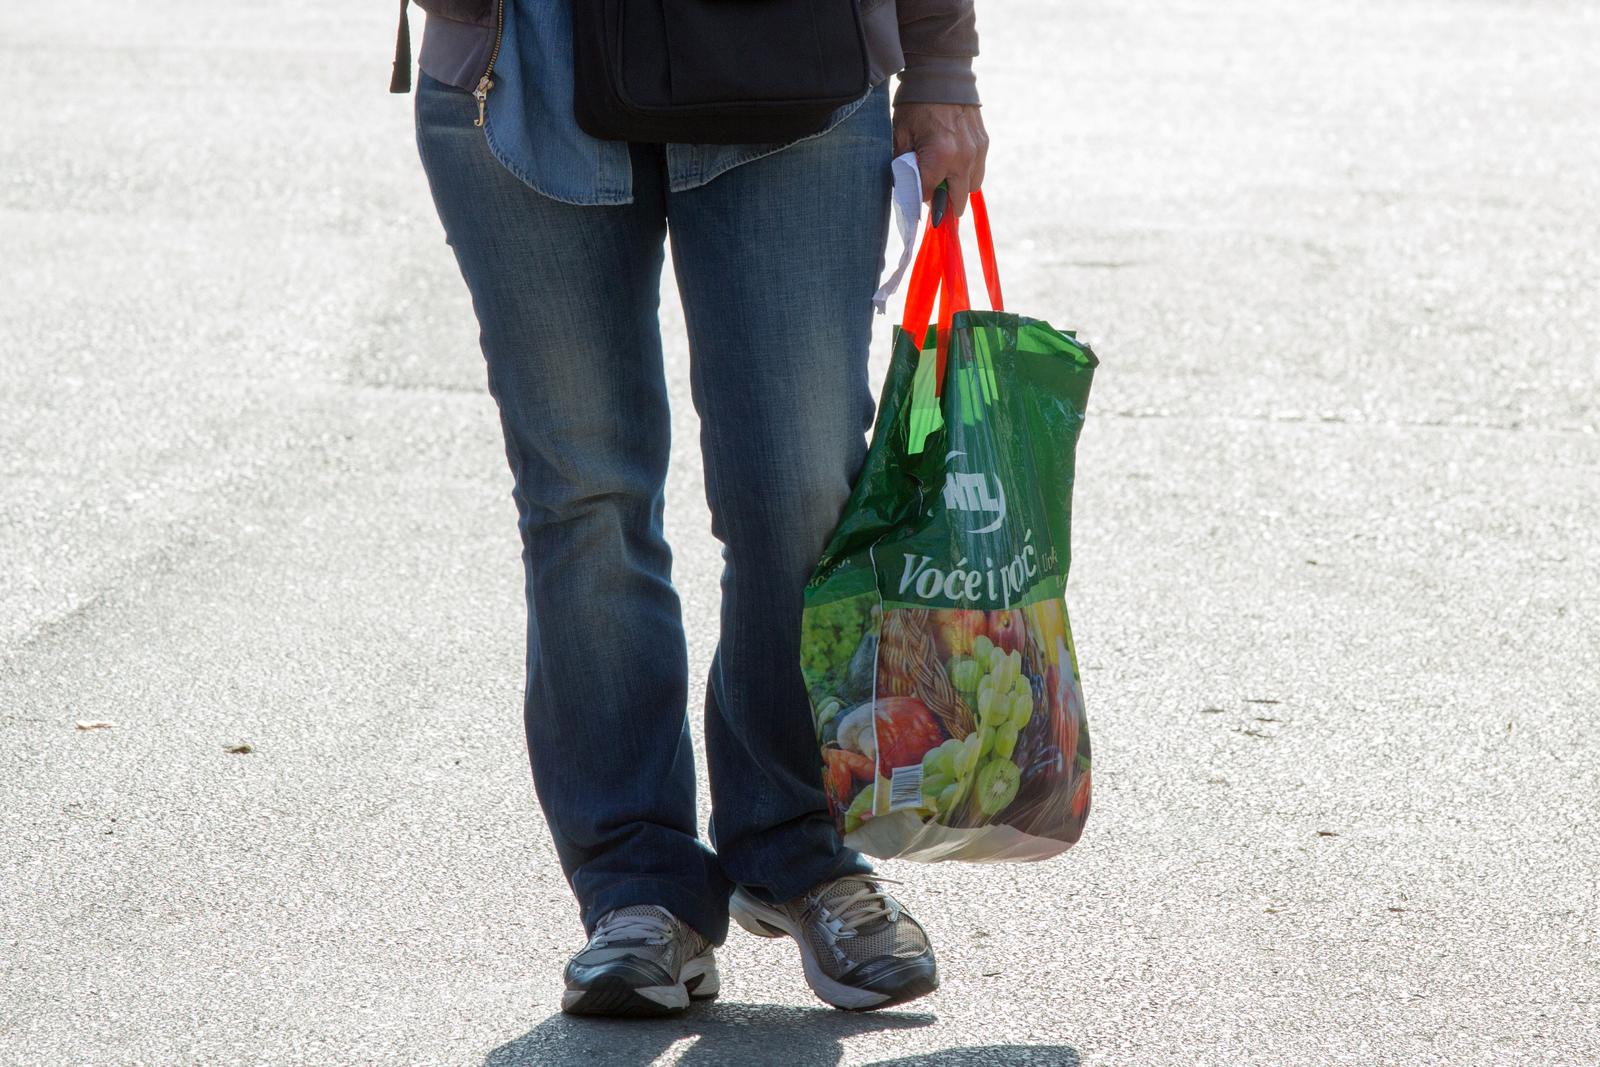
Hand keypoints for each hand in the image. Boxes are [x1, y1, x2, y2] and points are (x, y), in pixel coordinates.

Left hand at [892, 103, 988, 218]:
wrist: (941, 74)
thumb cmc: (915, 105)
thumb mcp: (900, 136)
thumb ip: (904, 167)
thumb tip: (909, 191)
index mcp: (940, 156)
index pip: (929, 195)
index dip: (919, 196)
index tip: (914, 191)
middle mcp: (963, 157)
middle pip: (957, 200)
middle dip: (943, 202)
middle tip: (932, 195)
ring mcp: (977, 151)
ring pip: (971, 188)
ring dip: (957, 188)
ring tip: (943, 176)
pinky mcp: (984, 143)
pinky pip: (978, 171)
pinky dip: (966, 173)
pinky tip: (953, 161)